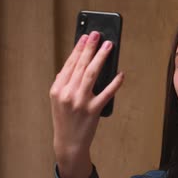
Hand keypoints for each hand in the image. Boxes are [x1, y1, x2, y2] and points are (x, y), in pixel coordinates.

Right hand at [49, 32, 124, 177]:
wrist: (68, 143)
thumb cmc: (65, 120)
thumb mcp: (58, 101)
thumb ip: (64, 83)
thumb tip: (77, 63)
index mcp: (57, 89)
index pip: (69, 64)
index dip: (78, 49)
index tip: (85, 36)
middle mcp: (67, 93)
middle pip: (81, 65)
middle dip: (90, 47)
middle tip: (98, 34)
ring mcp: (80, 102)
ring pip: (93, 74)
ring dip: (101, 57)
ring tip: (108, 46)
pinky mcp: (93, 110)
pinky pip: (107, 93)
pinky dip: (115, 82)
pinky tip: (120, 74)